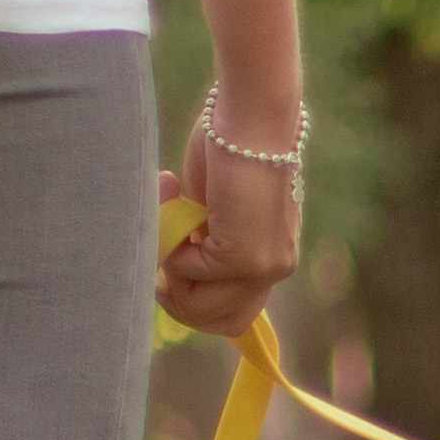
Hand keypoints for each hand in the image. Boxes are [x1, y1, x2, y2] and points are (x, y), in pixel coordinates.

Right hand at [157, 109, 301, 337]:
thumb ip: (203, 245)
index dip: (196, 302)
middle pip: (219, 323)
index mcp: (271, 258)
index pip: (236, 317)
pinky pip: (188, 270)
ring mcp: (263, 267)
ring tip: (172, 219)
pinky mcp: (243, 258)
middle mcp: (275, 268)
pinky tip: (177, 194)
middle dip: (180, 297)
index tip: (172, 267)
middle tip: (164, 251)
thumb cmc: (226, 148)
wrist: (248, 116)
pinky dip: (171, 240)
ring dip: (172, 270)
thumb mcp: (212, 211)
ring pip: (199, 306)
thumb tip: (171, 278)